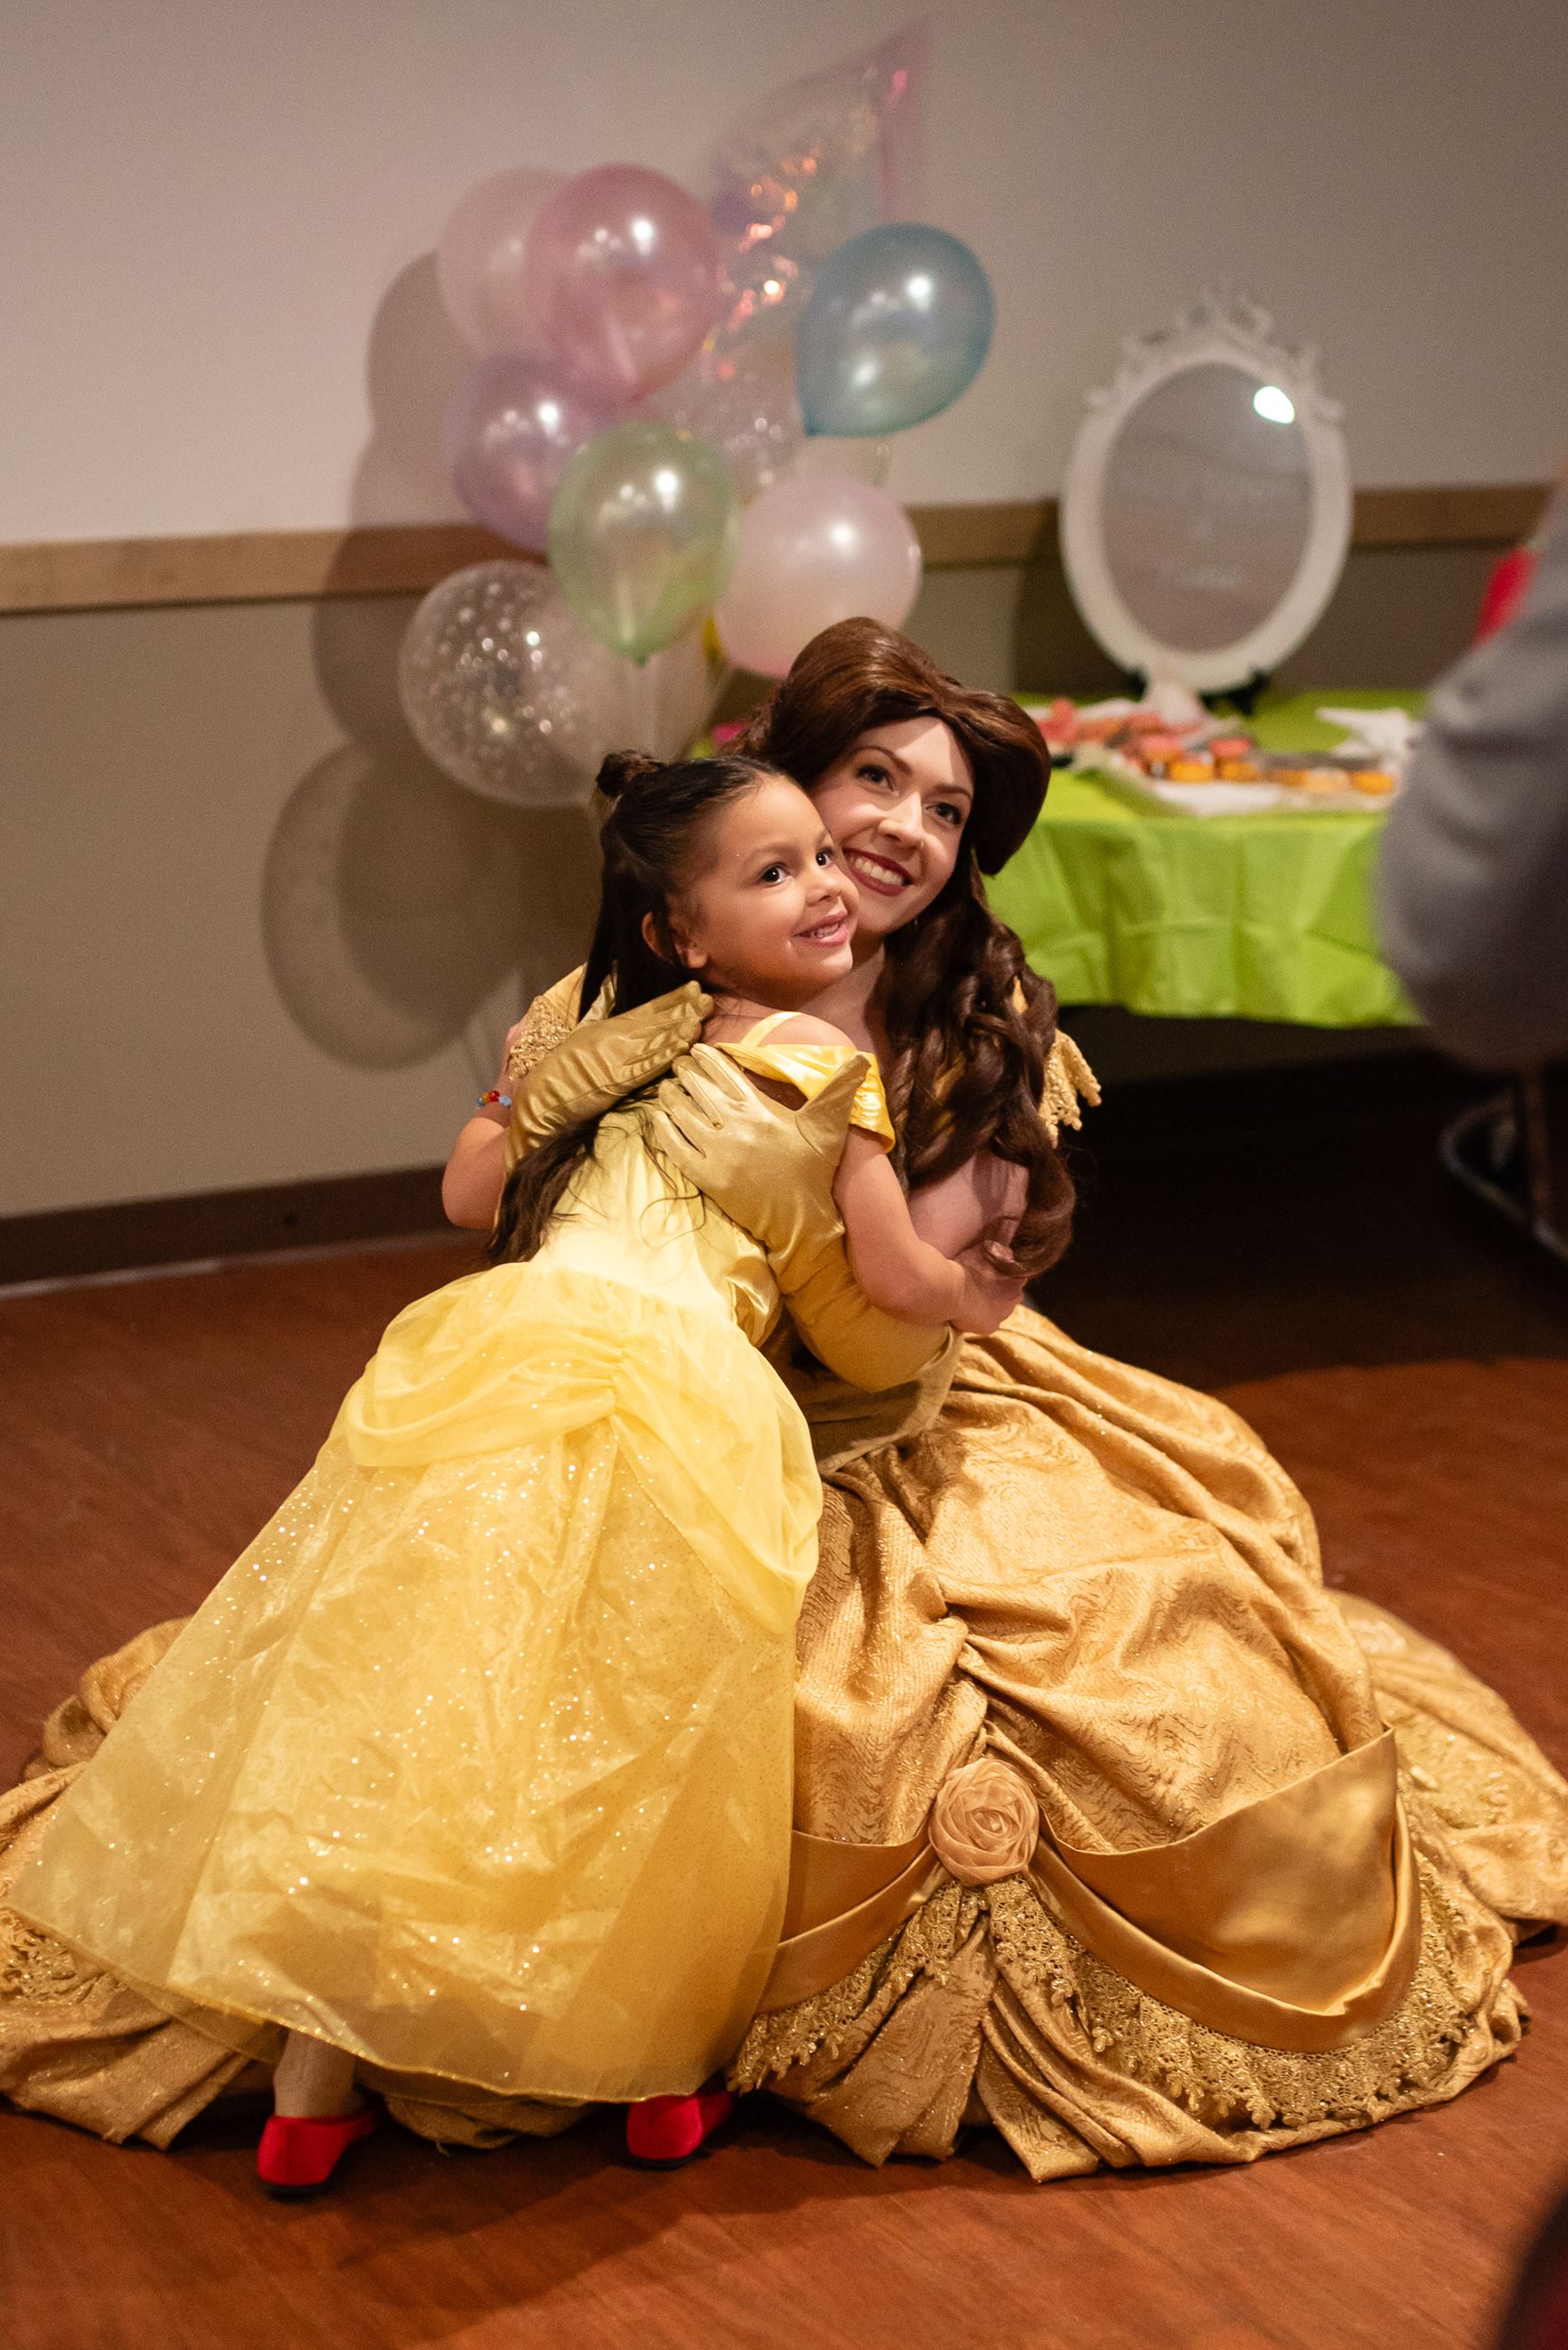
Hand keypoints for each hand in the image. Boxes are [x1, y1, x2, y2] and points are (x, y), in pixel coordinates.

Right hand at [507, 982, 710, 1162]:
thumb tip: (611, 984)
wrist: (539, 1104)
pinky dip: (666, 1054)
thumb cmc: (555, 1072)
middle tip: (707, 999)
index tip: (693, 989)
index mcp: (604, 1028)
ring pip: (654, 1042)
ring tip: (701, 1017)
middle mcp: (611, 1040)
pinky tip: (684, 1045)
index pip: (644, 1010)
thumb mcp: (577, 1033)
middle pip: (654, 1023)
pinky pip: (646, 1066)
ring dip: (679, 1029)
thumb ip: (598, 1009)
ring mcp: (615, 1060)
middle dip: (682, 1011)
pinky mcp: (616, 1082)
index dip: (670, 1000)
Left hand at [647, 1044, 867, 1267]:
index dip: (709, 1060)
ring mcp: (719, 1154)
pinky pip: (677, 1148)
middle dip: (686, 1075)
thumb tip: (864, 1059)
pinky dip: (664, 1130)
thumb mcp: (828, 1128)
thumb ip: (840, 1091)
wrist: (801, 1220)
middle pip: (701, 1092)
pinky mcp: (707, 1178)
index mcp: (761, 1111)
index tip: (697, 1051)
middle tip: (677, 1065)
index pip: (728, 1076)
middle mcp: (737, 1128)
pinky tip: (658, 1118)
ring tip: (665, 1087)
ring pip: (685, 1116)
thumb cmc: (813, 1172)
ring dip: (672, 1097)